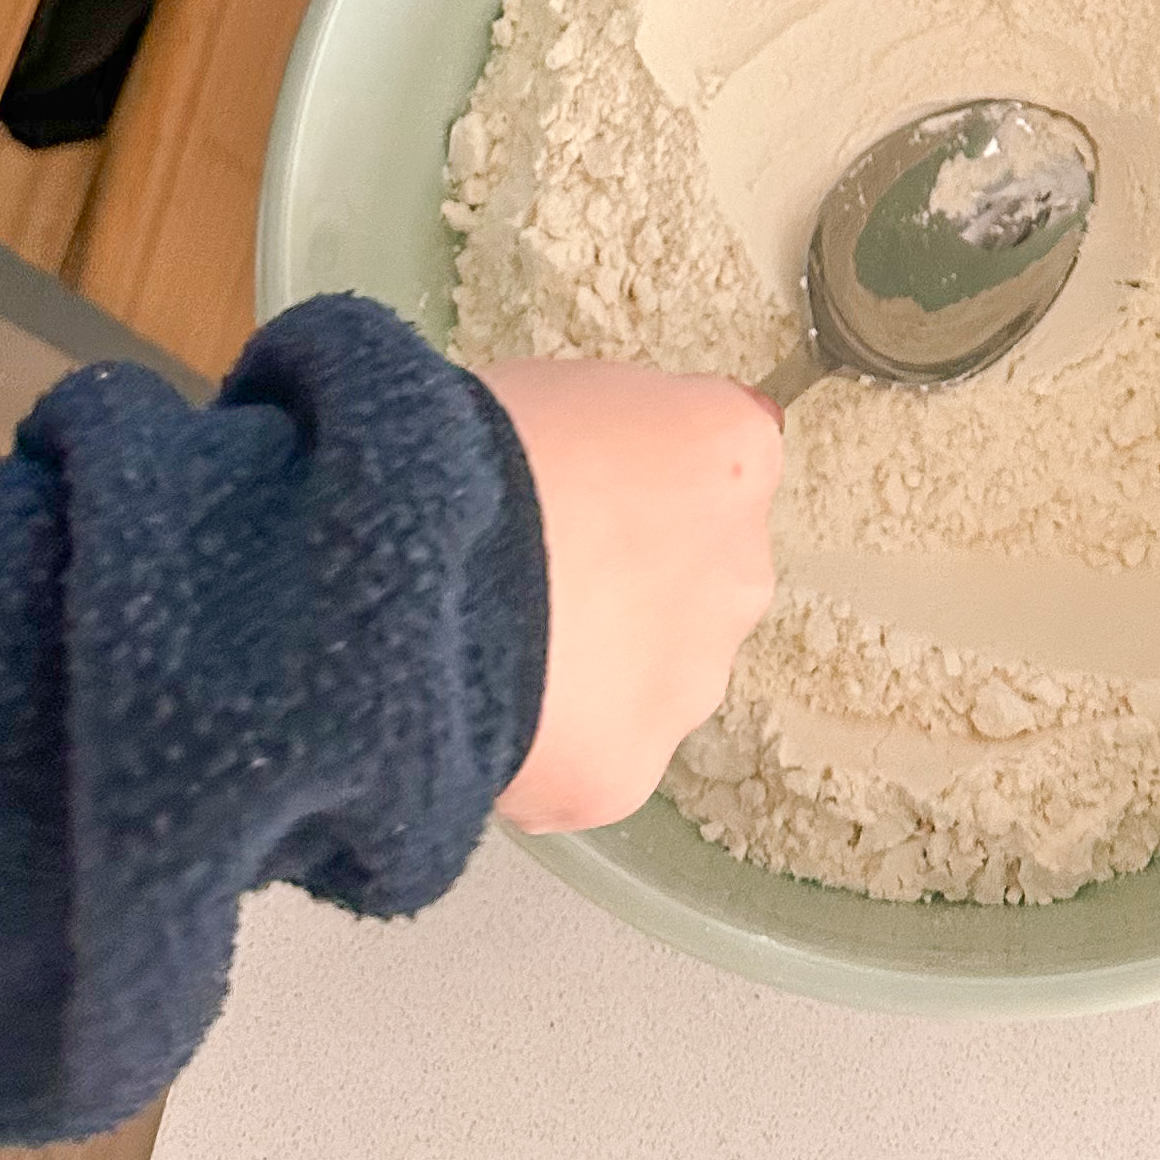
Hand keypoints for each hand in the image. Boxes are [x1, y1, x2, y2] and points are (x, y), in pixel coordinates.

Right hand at [478, 359, 780, 831]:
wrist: (419, 579)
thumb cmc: (481, 448)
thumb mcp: (563, 386)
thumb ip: (625, 431)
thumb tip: (628, 460)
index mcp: (734, 456)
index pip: (720, 464)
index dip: (643, 482)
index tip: (581, 492)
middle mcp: (740, 574)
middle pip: (699, 580)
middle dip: (635, 584)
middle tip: (536, 576)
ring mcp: (693, 683)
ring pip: (653, 678)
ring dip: (598, 670)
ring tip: (496, 650)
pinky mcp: (631, 773)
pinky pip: (594, 757)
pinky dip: (549, 747)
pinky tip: (480, 714)